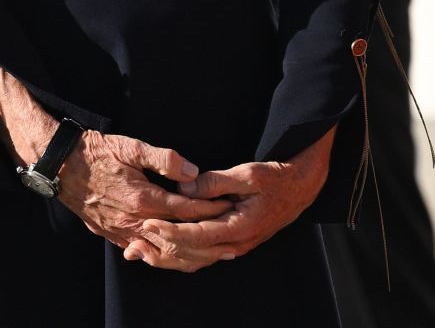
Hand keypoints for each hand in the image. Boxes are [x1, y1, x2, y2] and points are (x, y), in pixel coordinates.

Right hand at [53, 131, 229, 251]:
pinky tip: (176, 255)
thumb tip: (192, 172)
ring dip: (186, 253)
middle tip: (230, 240)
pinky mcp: (111, 235)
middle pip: (176, 237)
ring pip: (159, 250)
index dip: (210, 210)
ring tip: (210, 255)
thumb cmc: (100, 152)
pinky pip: (141, 252)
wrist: (64, 166)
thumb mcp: (133, 147)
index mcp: (142, 198)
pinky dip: (161, 255)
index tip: (229, 209)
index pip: (185, 210)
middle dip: (205, 239)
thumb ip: (165, 159)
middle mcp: (132, 220)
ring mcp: (120, 231)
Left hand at [125, 127, 335, 272]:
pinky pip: (201, 257)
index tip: (149, 224)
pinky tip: (161, 250)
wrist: (300, 188)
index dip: (170, 232)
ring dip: (165, 258)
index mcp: (240, 228)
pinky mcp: (231, 245)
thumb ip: (215, 182)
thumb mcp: (248, 173)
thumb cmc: (276, 178)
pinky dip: (179, 255)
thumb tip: (184, 188)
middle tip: (133, 243)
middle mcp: (235, 245)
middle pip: (190, 257)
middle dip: (160, 250)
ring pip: (194, 262)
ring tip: (139, 252)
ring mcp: (233, 248)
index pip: (196, 237)